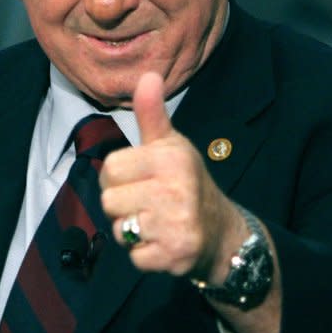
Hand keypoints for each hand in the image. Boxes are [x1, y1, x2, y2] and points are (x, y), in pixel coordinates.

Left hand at [100, 71, 245, 279]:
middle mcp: (175, 189)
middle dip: (123, 206)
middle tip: (148, 204)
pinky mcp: (176, 255)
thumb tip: (147, 75)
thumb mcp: (172, 146)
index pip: (110, 168)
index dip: (118, 177)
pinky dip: (143, 255)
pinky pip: (134, 257)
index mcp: (170, 158)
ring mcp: (177, 224)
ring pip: (120, 229)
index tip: (139, 179)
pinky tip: (162, 243)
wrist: (222, 233)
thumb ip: (152, 114)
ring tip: (155, 223)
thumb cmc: (187, 183)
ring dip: (132, 231)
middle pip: (109, 200)